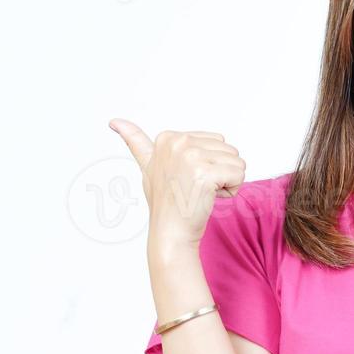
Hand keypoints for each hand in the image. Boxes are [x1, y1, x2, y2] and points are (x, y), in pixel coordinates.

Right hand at [109, 118, 243, 249]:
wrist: (171, 232)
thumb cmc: (165, 202)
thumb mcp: (148, 166)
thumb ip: (135, 141)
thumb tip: (114, 120)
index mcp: (168, 137)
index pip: (215, 141)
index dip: (207, 163)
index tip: (184, 179)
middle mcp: (178, 142)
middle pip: (229, 150)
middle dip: (219, 171)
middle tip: (195, 189)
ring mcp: (191, 157)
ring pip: (237, 162)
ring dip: (227, 181)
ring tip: (202, 193)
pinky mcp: (206, 173)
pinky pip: (239, 175)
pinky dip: (232, 190)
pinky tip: (211, 199)